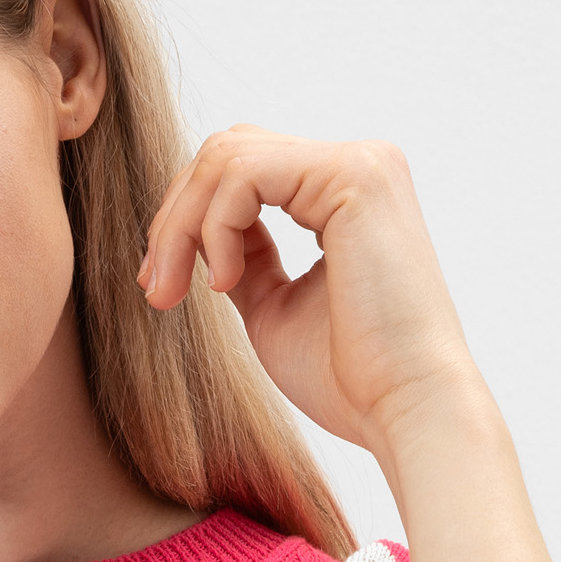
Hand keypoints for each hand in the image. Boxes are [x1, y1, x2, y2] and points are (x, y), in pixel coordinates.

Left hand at [137, 125, 485, 456]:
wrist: (404, 410)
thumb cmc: (348, 379)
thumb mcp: (273, 307)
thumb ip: (242, 261)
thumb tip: (196, 237)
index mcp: (344, 194)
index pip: (242, 170)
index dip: (186, 222)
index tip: (159, 287)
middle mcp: (358, 165)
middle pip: (228, 151)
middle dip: (174, 219)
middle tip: (156, 288)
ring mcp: (361, 163)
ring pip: (228, 156)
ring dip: (183, 226)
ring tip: (178, 291)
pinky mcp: (355, 174)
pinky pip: (245, 174)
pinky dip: (214, 227)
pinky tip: (223, 283)